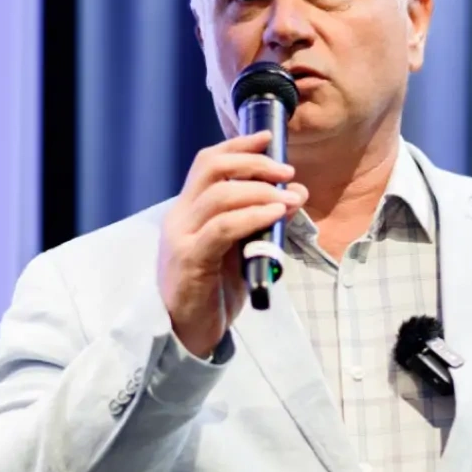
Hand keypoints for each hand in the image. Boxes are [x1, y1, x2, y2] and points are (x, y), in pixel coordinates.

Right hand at [157, 130, 307, 358]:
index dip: (238, 145)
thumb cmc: (215, 292)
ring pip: (219, 195)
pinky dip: (252, 215)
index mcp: (187, 211)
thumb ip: (257, 222)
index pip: (207, 162)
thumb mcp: (238, 249)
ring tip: (289, 197)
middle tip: (286, 172)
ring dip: (260, 190)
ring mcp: (181, 238)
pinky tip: (274, 214)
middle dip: (253, 163)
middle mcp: (179, 218)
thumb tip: (293, 193)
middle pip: (211, 168)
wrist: (190, 335)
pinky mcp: (190, 261)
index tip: (267, 136)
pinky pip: (222, 228)